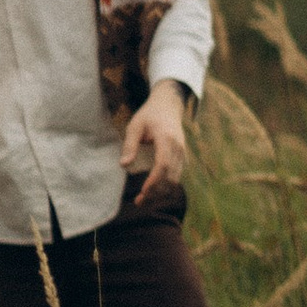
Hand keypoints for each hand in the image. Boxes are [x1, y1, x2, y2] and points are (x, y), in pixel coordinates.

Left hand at [121, 77, 190, 209]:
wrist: (169, 105)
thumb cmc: (149, 115)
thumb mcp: (135, 126)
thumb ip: (130, 145)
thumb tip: (124, 165)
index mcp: (167, 138)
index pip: (163, 165)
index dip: (154, 181)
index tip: (143, 191)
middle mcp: (178, 147)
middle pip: (170, 176)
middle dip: (156, 191)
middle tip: (139, 201)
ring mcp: (183, 152)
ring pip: (176, 179)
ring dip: (161, 191)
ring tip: (144, 199)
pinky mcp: (182, 156)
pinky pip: (177, 175)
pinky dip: (166, 186)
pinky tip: (154, 191)